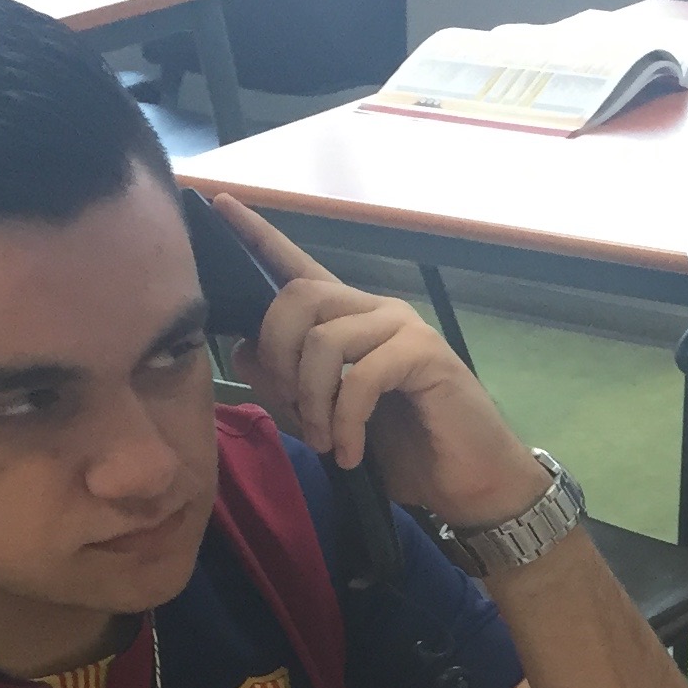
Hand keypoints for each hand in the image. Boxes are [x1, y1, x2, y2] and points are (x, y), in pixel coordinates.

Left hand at [211, 194, 552, 531]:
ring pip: (324, 340)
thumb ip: (286, 387)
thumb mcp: (327, 422)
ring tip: (324, 442)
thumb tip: (243, 351)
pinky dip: (346, 422)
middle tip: (292, 406)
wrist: (469, 484)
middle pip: (298, 296)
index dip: (258, 235)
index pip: (297, 267)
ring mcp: (403, 329)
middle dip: (277, 354)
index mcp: (350, 320)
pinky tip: (350, 453)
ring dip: (312, 401)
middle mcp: (375, 311)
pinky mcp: (425, 355)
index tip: (218, 203)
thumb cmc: (404, 453)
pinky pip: (361, 377)